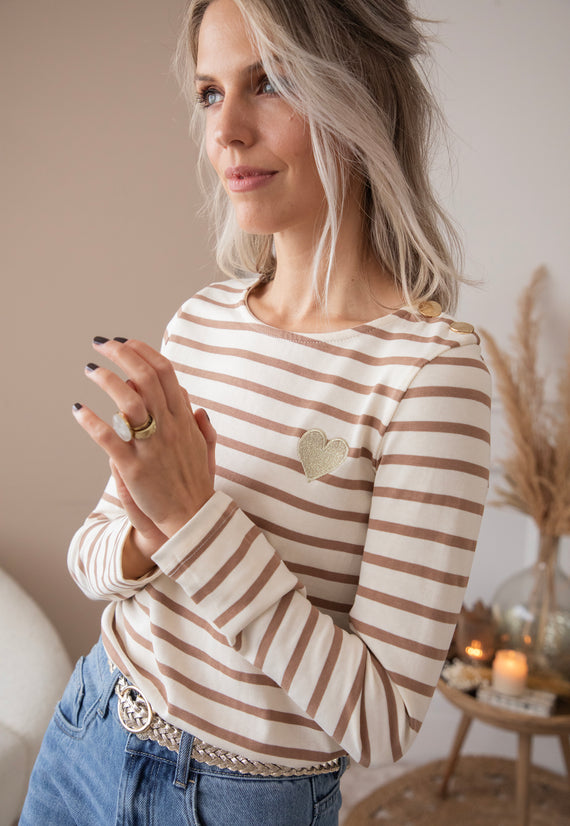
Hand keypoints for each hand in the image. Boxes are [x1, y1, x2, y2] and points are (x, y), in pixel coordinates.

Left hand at [73, 337, 216, 539]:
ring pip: (128, 401)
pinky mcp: (133, 467)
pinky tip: (78, 409)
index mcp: (184, 418)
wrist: (192, 517)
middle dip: (121, 353)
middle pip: (145, 377)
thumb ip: (199, 423)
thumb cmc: (197, 482)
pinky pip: (109, 437)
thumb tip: (192, 403)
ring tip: (90, 369)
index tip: (126, 342)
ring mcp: (151, 446)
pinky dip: (91, 420)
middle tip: (101, 344)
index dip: (144, 351)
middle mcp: (169, 427)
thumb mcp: (205, 448)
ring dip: (106, 379)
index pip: (165, 372)